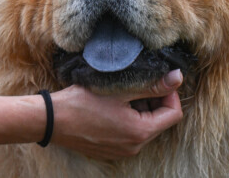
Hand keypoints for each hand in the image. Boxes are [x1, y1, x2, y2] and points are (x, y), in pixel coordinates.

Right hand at [49, 69, 183, 159]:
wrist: (51, 119)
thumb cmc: (83, 102)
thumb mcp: (122, 89)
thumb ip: (153, 85)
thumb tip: (178, 77)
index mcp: (140, 133)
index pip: (173, 113)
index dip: (169, 94)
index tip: (157, 80)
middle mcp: (134, 147)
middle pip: (160, 121)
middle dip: (154, 101)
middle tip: (137, 84)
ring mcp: (122, 151)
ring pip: (145, 126)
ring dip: (140, 109)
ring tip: (122, 94)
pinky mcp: (111, 150)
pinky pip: (130, 133)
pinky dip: (128, 118)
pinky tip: (113, 105)